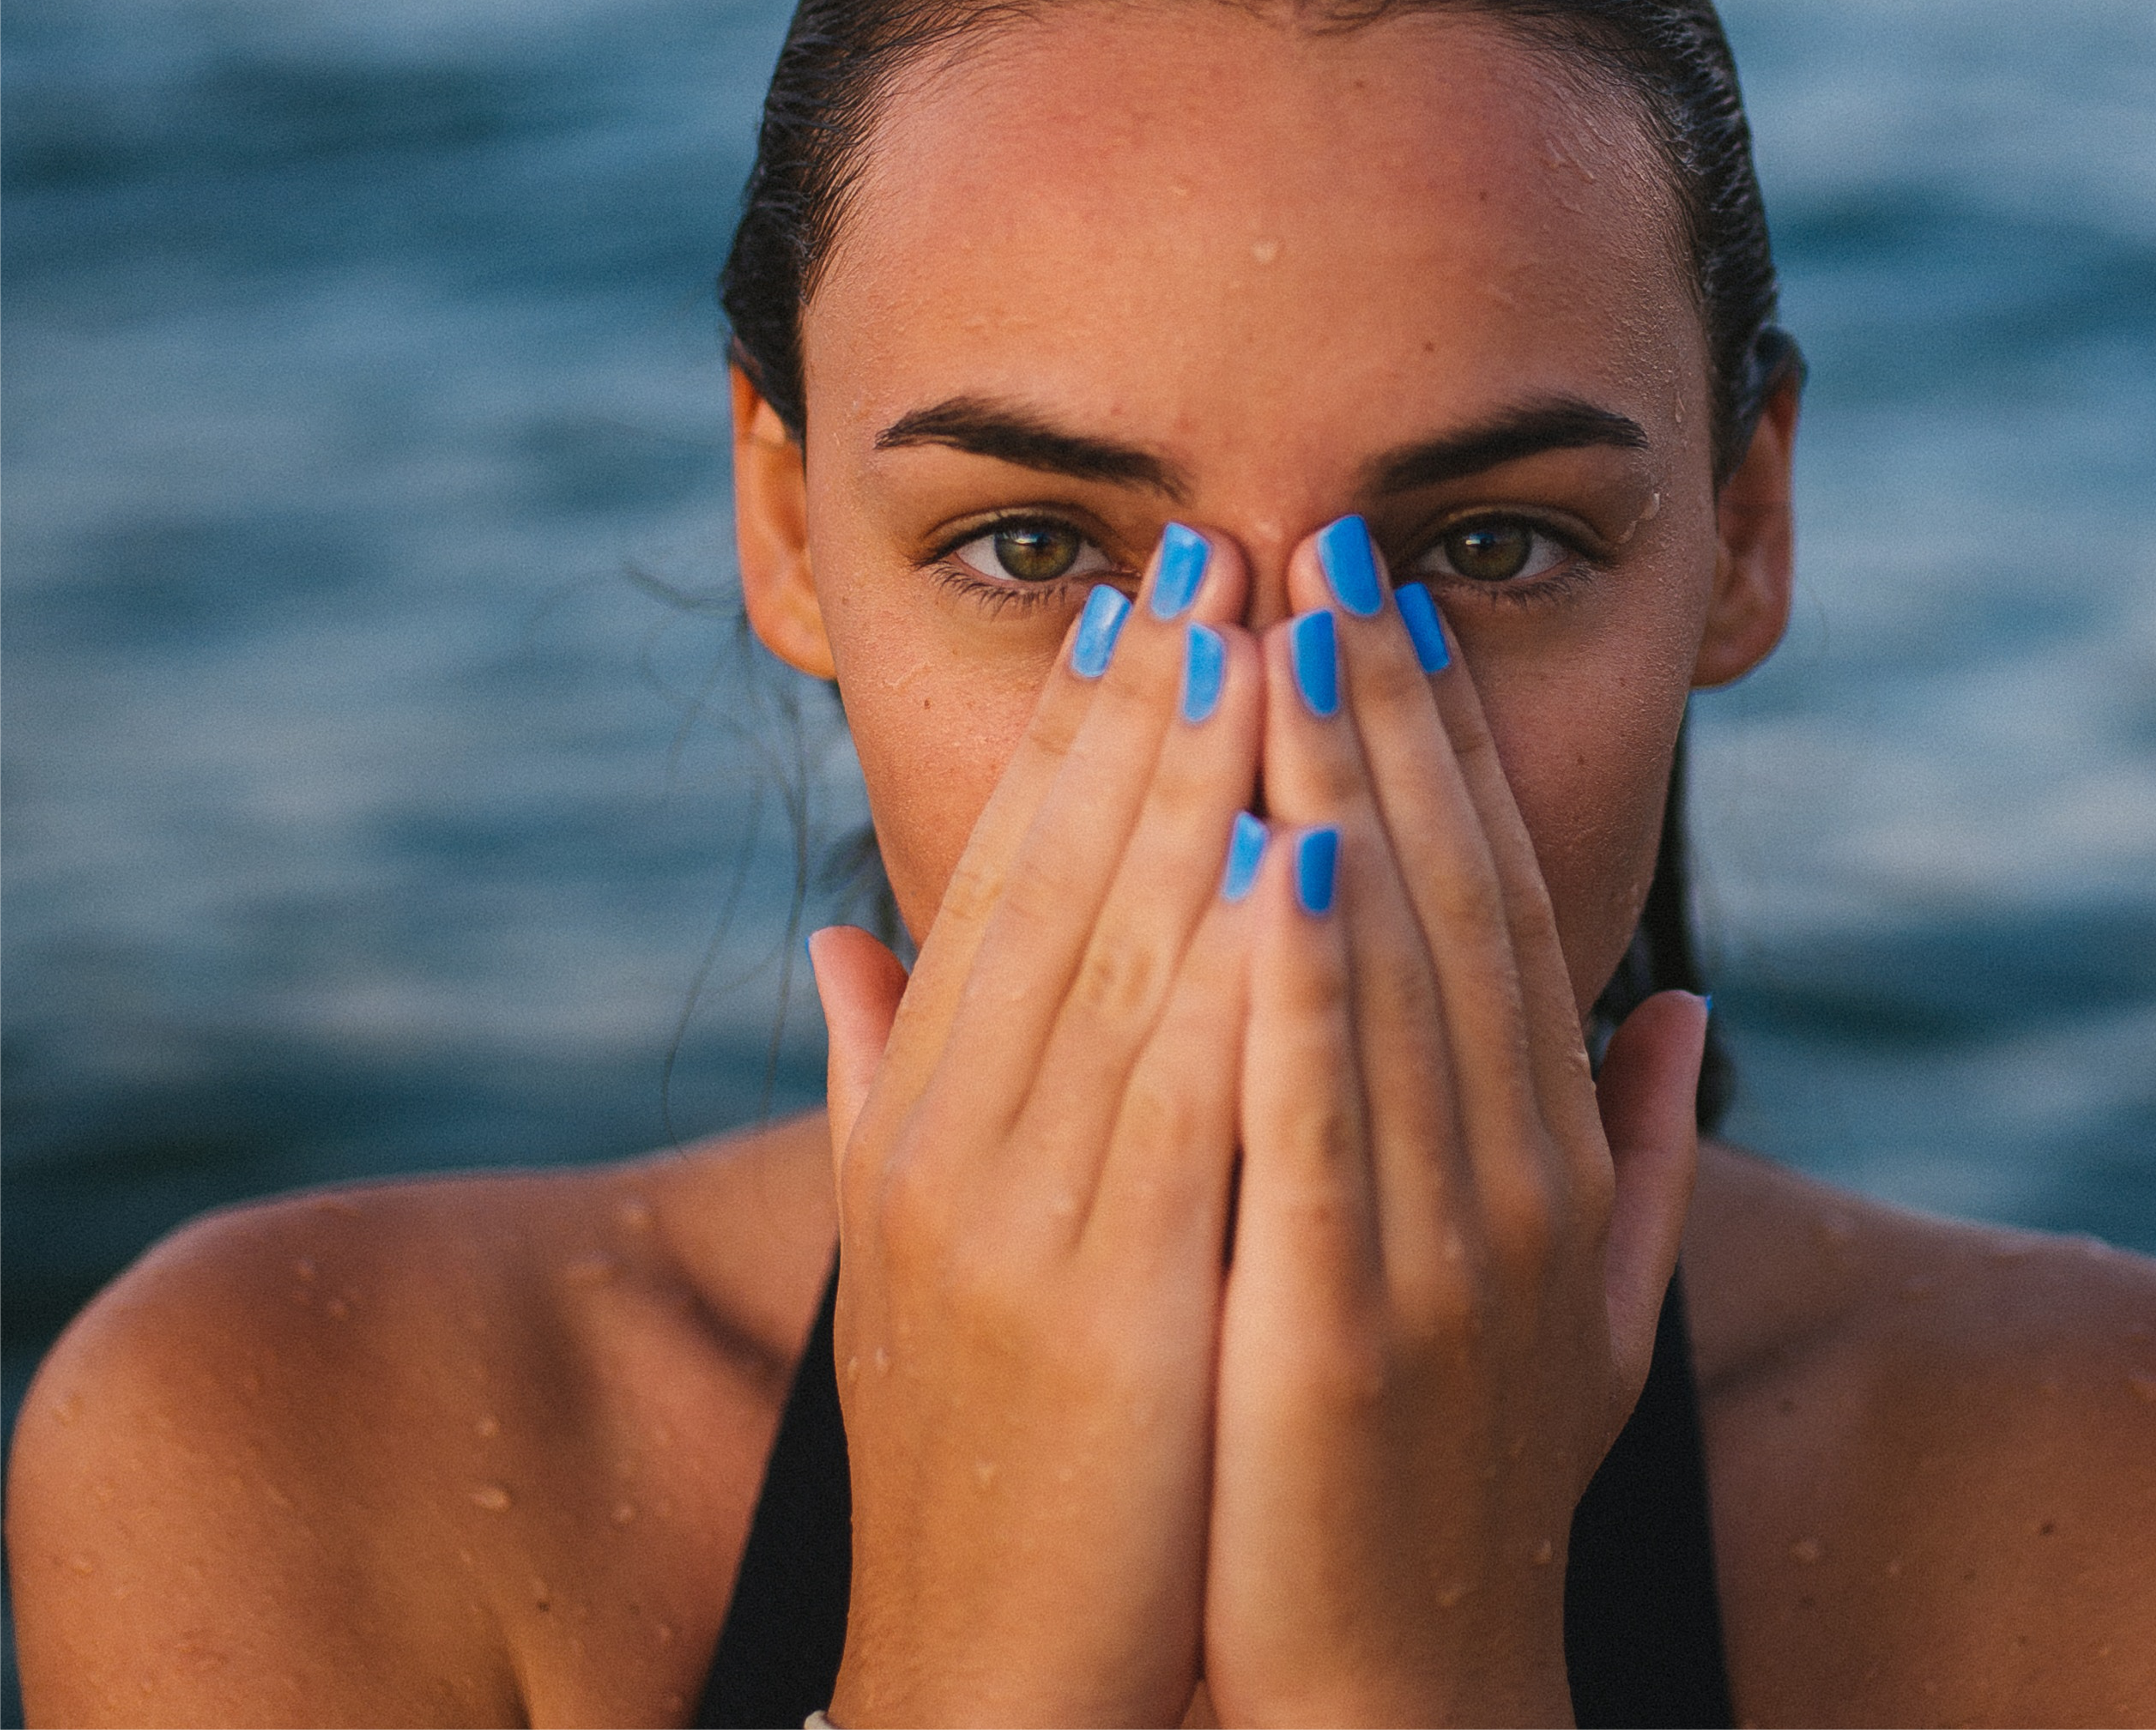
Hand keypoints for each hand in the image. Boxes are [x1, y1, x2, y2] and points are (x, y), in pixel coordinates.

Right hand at [809, 525, 1264, 1729]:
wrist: (988, 1686)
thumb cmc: (980, 1461)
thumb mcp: (904, 1260)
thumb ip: (876, 1088)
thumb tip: (845, 943)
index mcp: (924, 1126)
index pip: (1004, 885)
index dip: (1074, 737)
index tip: (1143, 607)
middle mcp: (960, 1148)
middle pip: (1067, 884)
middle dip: (1152, 708)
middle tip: (1223, 549)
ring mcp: (1031, 1226)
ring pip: (1128, 959)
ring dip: (1204, 786)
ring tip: (1269, 634)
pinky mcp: (1120, 1313)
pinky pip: (1192, 1108)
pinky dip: (1246, 975)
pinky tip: (1300, 854)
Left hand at [1202, 520, 1705, 1729]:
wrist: (1407, 1691)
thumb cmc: (1470, 1485)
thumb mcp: (1582, 1313)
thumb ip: (1638, 1151)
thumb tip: (1675, 1002)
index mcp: (1548, 1157)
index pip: (1496, 907)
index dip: (1446, 749)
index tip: (1385, 609)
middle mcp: (1513, 1175)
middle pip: (1445, 901)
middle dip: (1382, 715)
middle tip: (1318, 545)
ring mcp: (1441, 1248)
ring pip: (1385, 974)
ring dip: (1329, 788)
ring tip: (1271, 629)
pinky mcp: (1341, 1324)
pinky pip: (1315, 1118)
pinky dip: (1298, 977)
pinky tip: (1265, 847)